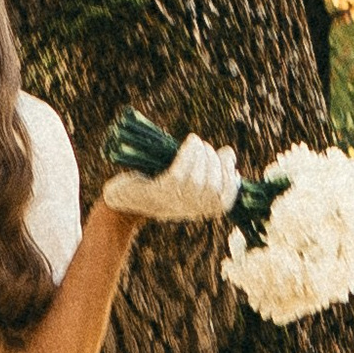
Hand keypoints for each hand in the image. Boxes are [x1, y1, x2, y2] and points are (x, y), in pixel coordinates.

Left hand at [101, 132, 239, 224]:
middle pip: (213, 189)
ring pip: (198, 181)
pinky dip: (189, 155)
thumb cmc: (156, 184)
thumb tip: (229, 154)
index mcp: (197, 210)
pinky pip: (179, 174)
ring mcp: (172, 202)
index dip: (230, 178)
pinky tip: (191, 142)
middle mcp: (187, 210)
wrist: (122, 199)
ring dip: (202, 156)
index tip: (227, 157)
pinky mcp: (156, 192)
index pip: (224, 202)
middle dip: (216, 163)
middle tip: (206, 147)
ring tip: (197, 142)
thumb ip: (206, 172)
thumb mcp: (184, 182)